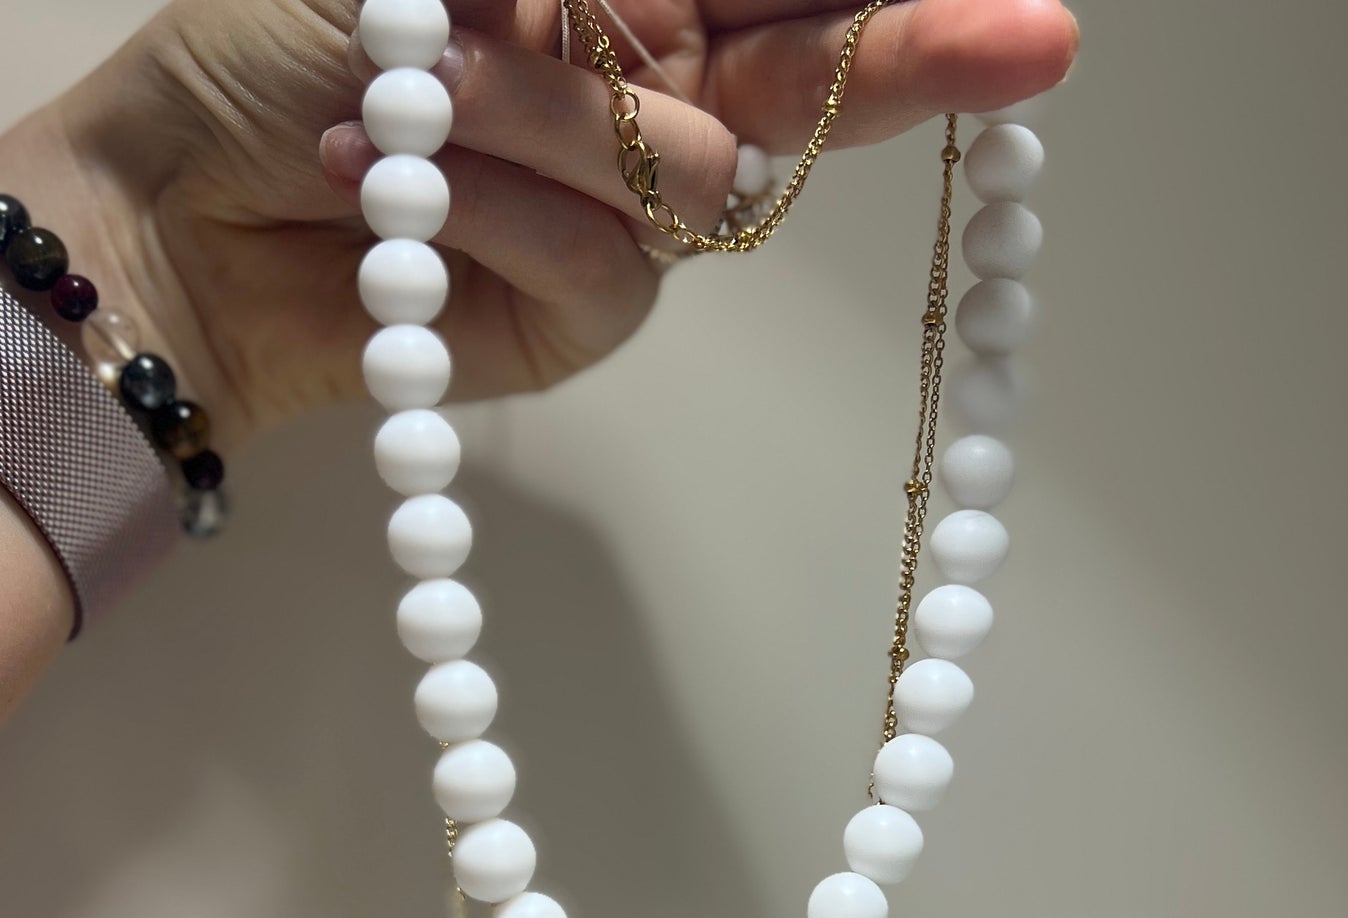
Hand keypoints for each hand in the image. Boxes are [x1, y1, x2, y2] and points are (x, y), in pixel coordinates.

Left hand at [0, 0, 1075, 449]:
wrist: (172, 217)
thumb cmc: (270, 45)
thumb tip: (726, 19)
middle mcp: (647, 95)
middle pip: (824, 77)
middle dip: (926, 49)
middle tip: (1037, 37)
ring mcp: (624, 218)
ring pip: (693, 179)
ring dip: (542, 126)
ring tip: (396, 113)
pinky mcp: (584, 320)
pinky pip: (608, 271)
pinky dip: (496, 220)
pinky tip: (396, 199)